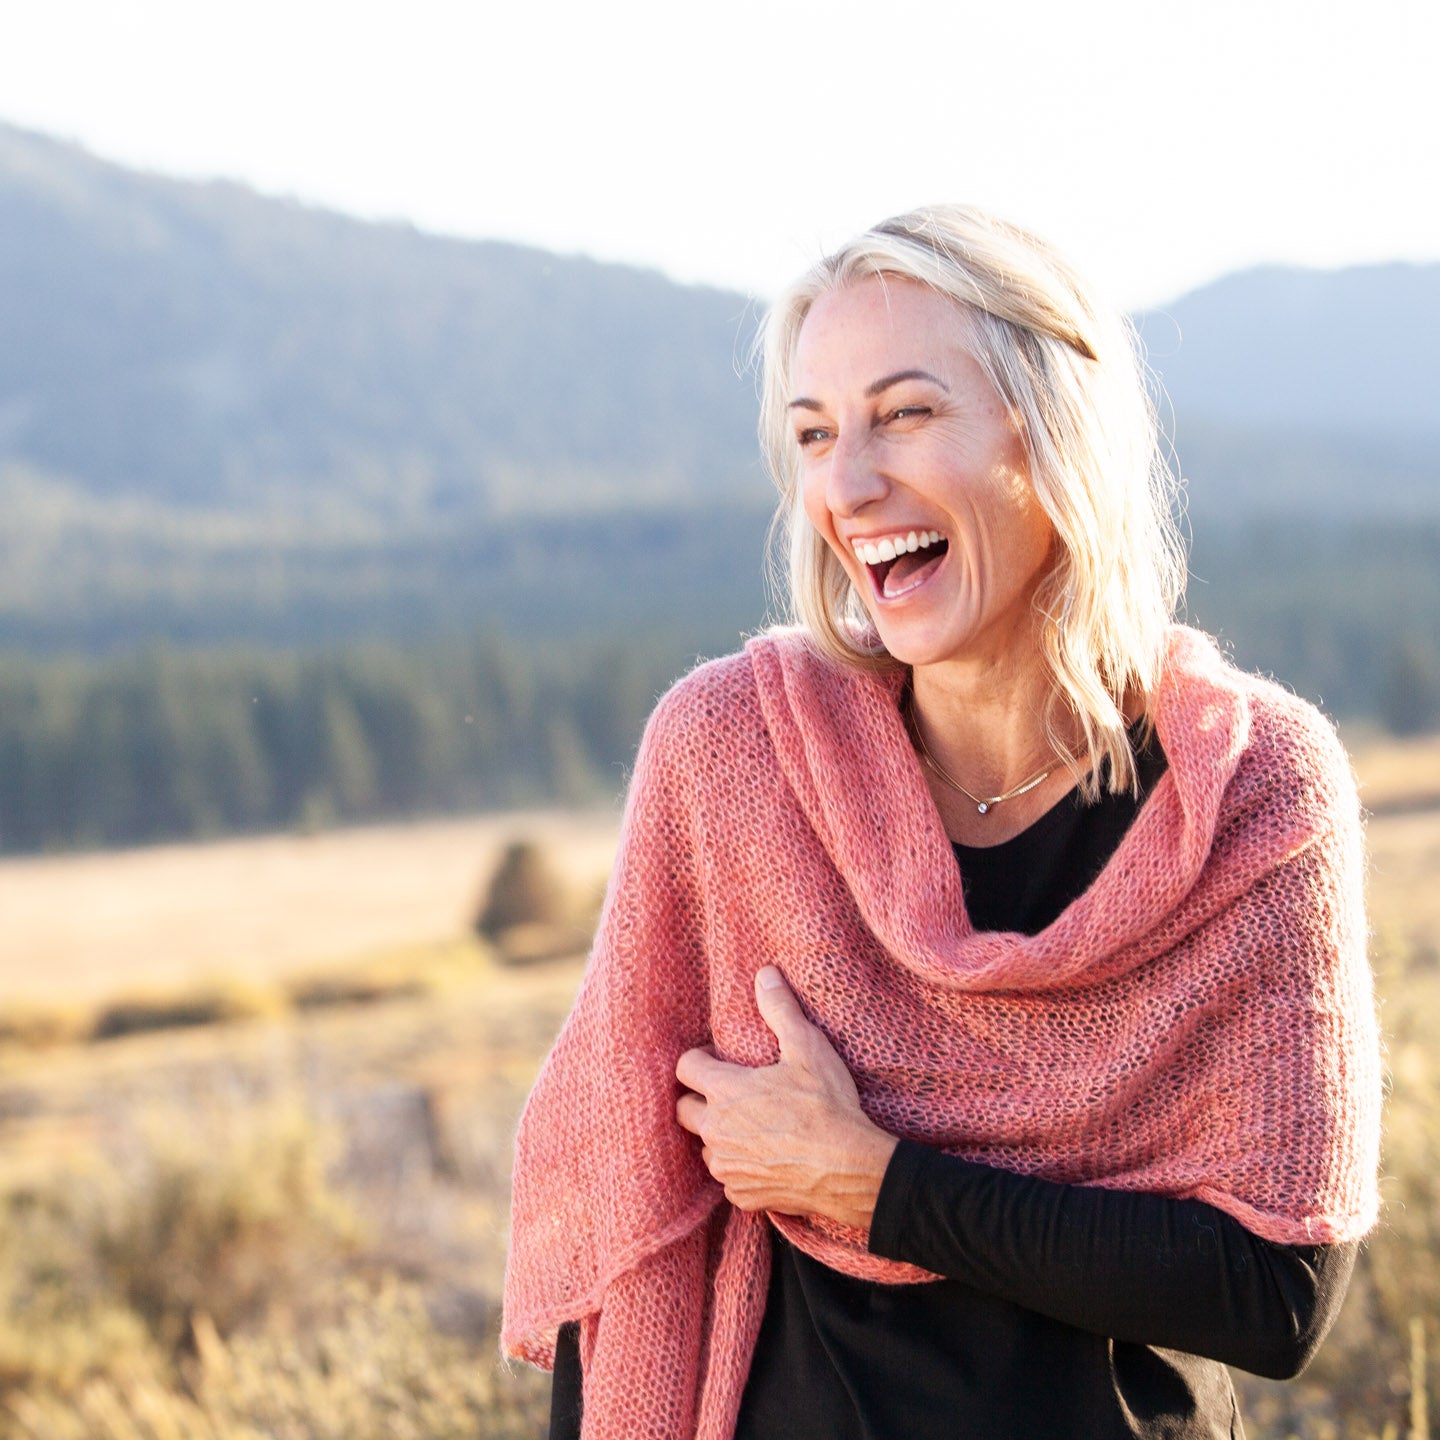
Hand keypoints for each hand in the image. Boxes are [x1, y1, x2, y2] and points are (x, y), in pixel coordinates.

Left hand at [674, 966, 897, 1229]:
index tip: (718, 1058)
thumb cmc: (826, 1105)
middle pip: (684, 1110)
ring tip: (748, 1127)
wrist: (849, 1168)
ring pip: (706, 1148)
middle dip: (699, 1098)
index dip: (699, 1059)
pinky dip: (740, 1170)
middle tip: (729, 1093)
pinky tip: (765, 1159)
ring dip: (719, 1137)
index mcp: (725, 1091)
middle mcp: (716, 1130)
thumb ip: (780, 1010)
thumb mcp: (807, 1048)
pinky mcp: (743, 1195)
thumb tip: (764, 974)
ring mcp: (727, 1167)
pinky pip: (729, 1180)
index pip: (685, 1067)